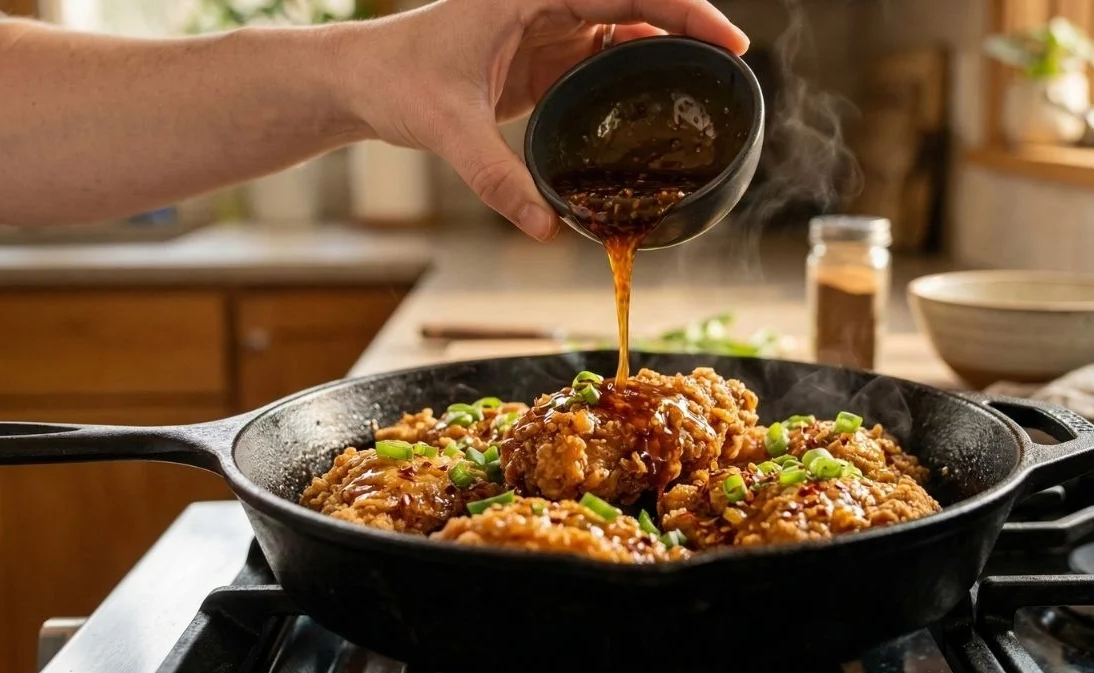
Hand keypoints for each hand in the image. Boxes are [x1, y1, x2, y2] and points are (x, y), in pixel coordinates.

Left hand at [339, 0, 748, 240]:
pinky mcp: (544, 59)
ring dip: (665, 51)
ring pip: (625, 29)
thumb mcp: (446, 127)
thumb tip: (545, 228)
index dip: (685, 9)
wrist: (361, 80)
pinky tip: (658, 102)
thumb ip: (496, 178)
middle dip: (688, 28)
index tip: (728, 39)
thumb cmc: (395, 79)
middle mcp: (546, 1)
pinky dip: (634, 75)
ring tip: (706, 87)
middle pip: (638, 3)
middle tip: (732, 68)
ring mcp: (548, 28)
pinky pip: (604, 58)